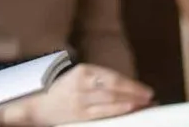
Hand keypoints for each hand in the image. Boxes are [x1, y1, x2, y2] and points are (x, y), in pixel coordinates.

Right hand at [23, 64, 153, 125]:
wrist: (37, 103)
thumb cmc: (62, 88)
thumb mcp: (79, 76)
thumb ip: (100, 78)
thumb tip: (127, 84)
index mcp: (81, 72)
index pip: (111, 78)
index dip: (131, 84)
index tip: (146, 90)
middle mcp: (80, 86)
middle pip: (113, 90)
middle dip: (135, 94)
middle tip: (151, 97)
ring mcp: (80, 102)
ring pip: (109, 103)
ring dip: (130, 104)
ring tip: (145, 105)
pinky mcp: (79, 116)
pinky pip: (102, 114)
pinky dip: (118, 112)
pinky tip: (128, 111)